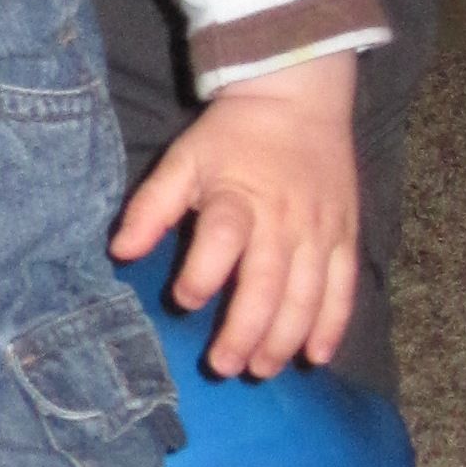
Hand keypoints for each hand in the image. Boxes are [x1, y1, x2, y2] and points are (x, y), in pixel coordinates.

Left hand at [109, 52, 357, 377]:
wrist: (299, 97)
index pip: (222, 240)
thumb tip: (119, 251)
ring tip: (260, 369)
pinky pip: (344, 288)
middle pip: (268, 283)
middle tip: (224, 366)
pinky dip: (332, 325)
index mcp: (238, 197)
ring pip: (307, 296)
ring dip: (284, 338)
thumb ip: (151, 206)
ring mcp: (320, 231)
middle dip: (245, 331)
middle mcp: (283, 219)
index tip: (183, 302)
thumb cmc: (233, 136)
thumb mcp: (183, 159)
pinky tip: (315, 356)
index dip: (202, 276)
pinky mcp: (346, 236)